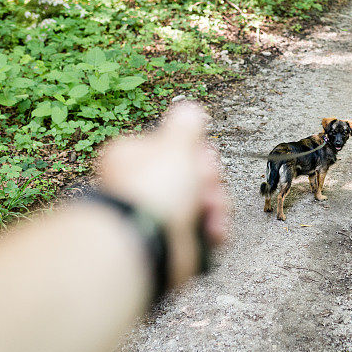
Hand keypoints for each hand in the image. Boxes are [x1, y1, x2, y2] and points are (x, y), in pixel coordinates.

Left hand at [97, 104, 228, 286]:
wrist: (147, 242)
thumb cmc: (153, 191)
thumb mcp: (175, 144)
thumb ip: (187, 125)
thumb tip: (190, 108)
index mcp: (136, 158)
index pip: (177, 148)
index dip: (197, 152)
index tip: (202, 156)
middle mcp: (146, 186)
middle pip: (194, 175)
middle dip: (209, 180)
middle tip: (204, 184)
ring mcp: (160, 214)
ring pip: (204, 202)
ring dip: (216, 205)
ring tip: (209, 213)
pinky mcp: (175, 239)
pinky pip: (205, 227)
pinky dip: (213, 229)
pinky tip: (212, 230)